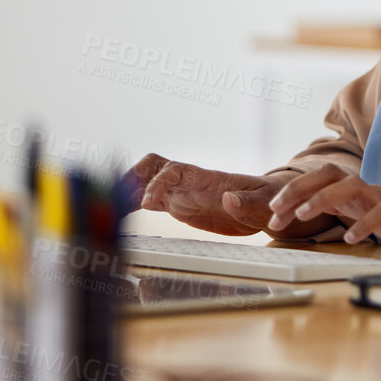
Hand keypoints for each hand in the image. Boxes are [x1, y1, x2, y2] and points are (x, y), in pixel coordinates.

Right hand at [126, 153, 325, 239]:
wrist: (269, 205)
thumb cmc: (269, 201)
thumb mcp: (264, 205)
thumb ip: (247, 203)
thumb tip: (228, 198)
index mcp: (209, 179)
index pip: (174, 171)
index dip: (158, 184)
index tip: (146, 203)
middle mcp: (191, 182)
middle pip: (155, 166)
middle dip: (134, 176)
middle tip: (119, 198)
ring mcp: (184, 192)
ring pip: (149, 180)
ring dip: (130, 189)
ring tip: (111, 207)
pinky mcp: (181, 205)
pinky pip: (153, 198)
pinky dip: (135, 202)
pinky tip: (122, 215)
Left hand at [267, 165, 380, 253]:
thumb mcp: (370, 214)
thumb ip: (347, 211)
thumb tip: (311, 218)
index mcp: (358, 192)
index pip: (322, 179)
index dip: (295, 191)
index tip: (273, 212)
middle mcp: (367, 191)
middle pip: (329, 175)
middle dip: (298, 189)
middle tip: (276, 210)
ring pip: (350, 188)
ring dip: (322, 199)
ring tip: (302, 217)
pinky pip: (380, 215)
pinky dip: (363, 226)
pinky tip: (351, 239)